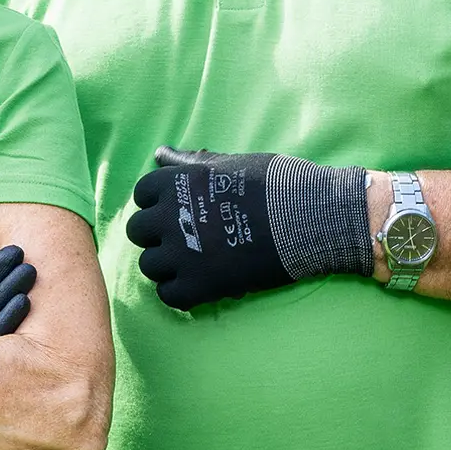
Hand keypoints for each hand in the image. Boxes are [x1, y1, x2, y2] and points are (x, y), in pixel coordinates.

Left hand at [125, 146, 370, 311]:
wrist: (312, 217)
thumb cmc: (276, 184)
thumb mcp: (228, 164)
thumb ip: (189, 163)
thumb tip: (159, 154)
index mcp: (175, 183)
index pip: (142, 194)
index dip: (159, 204)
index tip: (181, 211)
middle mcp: (170, 217)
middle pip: (138, 231)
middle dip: (157, 236)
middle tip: (186, 239)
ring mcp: (182, 253)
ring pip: (149, 265)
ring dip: (168, 266)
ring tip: (195, 263)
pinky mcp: (200, 285)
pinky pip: (169, 296)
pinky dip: (182, 293)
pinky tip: (202, 285)